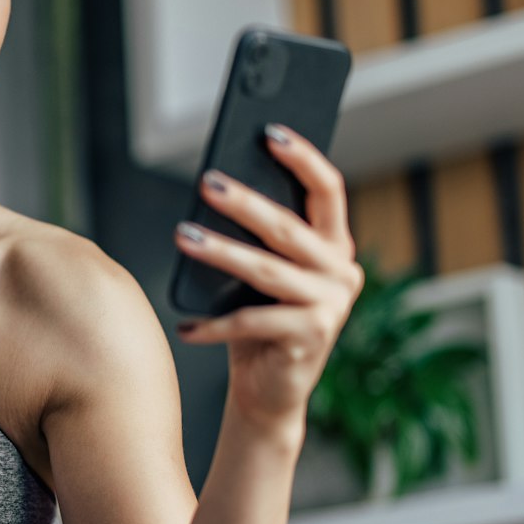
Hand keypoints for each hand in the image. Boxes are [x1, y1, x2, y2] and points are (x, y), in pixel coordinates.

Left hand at [173, 122, 361, 431]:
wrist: (269, 392)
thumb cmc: (258, 323)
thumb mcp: (260, 275)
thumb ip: (257, 240)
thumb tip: (218, 189)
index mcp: (333, 247)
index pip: (328, 190)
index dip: (303, 158)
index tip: (270, 131)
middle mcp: (341, 273)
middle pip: (289, 227)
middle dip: (246, 202)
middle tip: (207, 182)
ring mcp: (332, 307)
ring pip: (267, 270)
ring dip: (221, 253)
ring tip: (182, 237)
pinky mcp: (312, 338)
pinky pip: (253, 321)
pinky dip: (214, 325)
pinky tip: (186, 326)